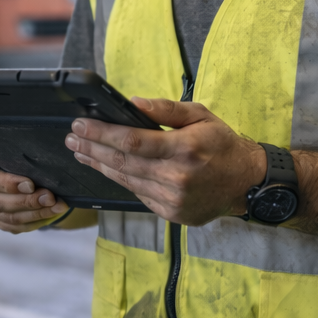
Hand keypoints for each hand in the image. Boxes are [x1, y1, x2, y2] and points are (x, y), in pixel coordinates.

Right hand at [0, 155, 70, 232]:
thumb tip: (50, 152)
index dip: (8, 184)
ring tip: (57, 207)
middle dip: (27, 201)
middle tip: (50, 198)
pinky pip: (14, 227)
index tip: (31, 184)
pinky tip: (50, 215)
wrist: (22, 168)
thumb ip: (25, 151)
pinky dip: (34, 222)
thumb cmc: (20, 153)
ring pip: (8, 217)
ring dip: (35, 214)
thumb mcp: (19, 146)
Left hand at [65, 98, 264, 225]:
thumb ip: (166, 109)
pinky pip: (137, 193)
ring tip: (81, 151)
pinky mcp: (171, 213)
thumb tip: (132, 103)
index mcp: (185, 149)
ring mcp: (174, 199)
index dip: (101, 133)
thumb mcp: (200, 116)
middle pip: (122, 162)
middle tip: (72, 138)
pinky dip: (118, 179)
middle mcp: (178, 177)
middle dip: (92, 147)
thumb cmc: (222, 145)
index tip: (80, 125)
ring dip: (98, 164)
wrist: (246, 183)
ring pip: (125, 180)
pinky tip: (105, 167)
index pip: (132, 141)